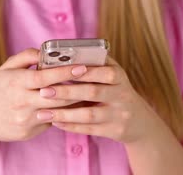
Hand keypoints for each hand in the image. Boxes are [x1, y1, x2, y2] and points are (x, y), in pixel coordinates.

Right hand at [0, 48, 87, 143]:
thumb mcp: (6, 68)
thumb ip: (26, 56)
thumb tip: (46, 51)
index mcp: (16, 82)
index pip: (44, 76)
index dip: (64, 72)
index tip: (82, 67)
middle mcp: (20, 101)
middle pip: (55, 96)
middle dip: (77, 89)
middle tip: (94, 81)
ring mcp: (24, 119)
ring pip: (57, 111)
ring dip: (75, 103)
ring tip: (90, 93)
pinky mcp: (28, 132)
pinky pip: (52, 122)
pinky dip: (64, 115)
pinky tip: (76, 108)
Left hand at [35, 56, 165, 144]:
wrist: (140, 121)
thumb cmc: (118, 91)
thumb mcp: (115, 74)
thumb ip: (97, 63)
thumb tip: (69, 51)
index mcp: (120, 77)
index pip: (102, 72)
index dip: (82, 72)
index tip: (59, 70)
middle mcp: (121, 95)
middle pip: (92, 92)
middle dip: (66, 92)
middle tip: (44, 91)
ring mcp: (119, 114)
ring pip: (89, 114)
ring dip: (64, 113)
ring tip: (43, 112)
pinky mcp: (114, 131)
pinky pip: (89, 129)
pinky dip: (70, 126)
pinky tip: (55, 122)